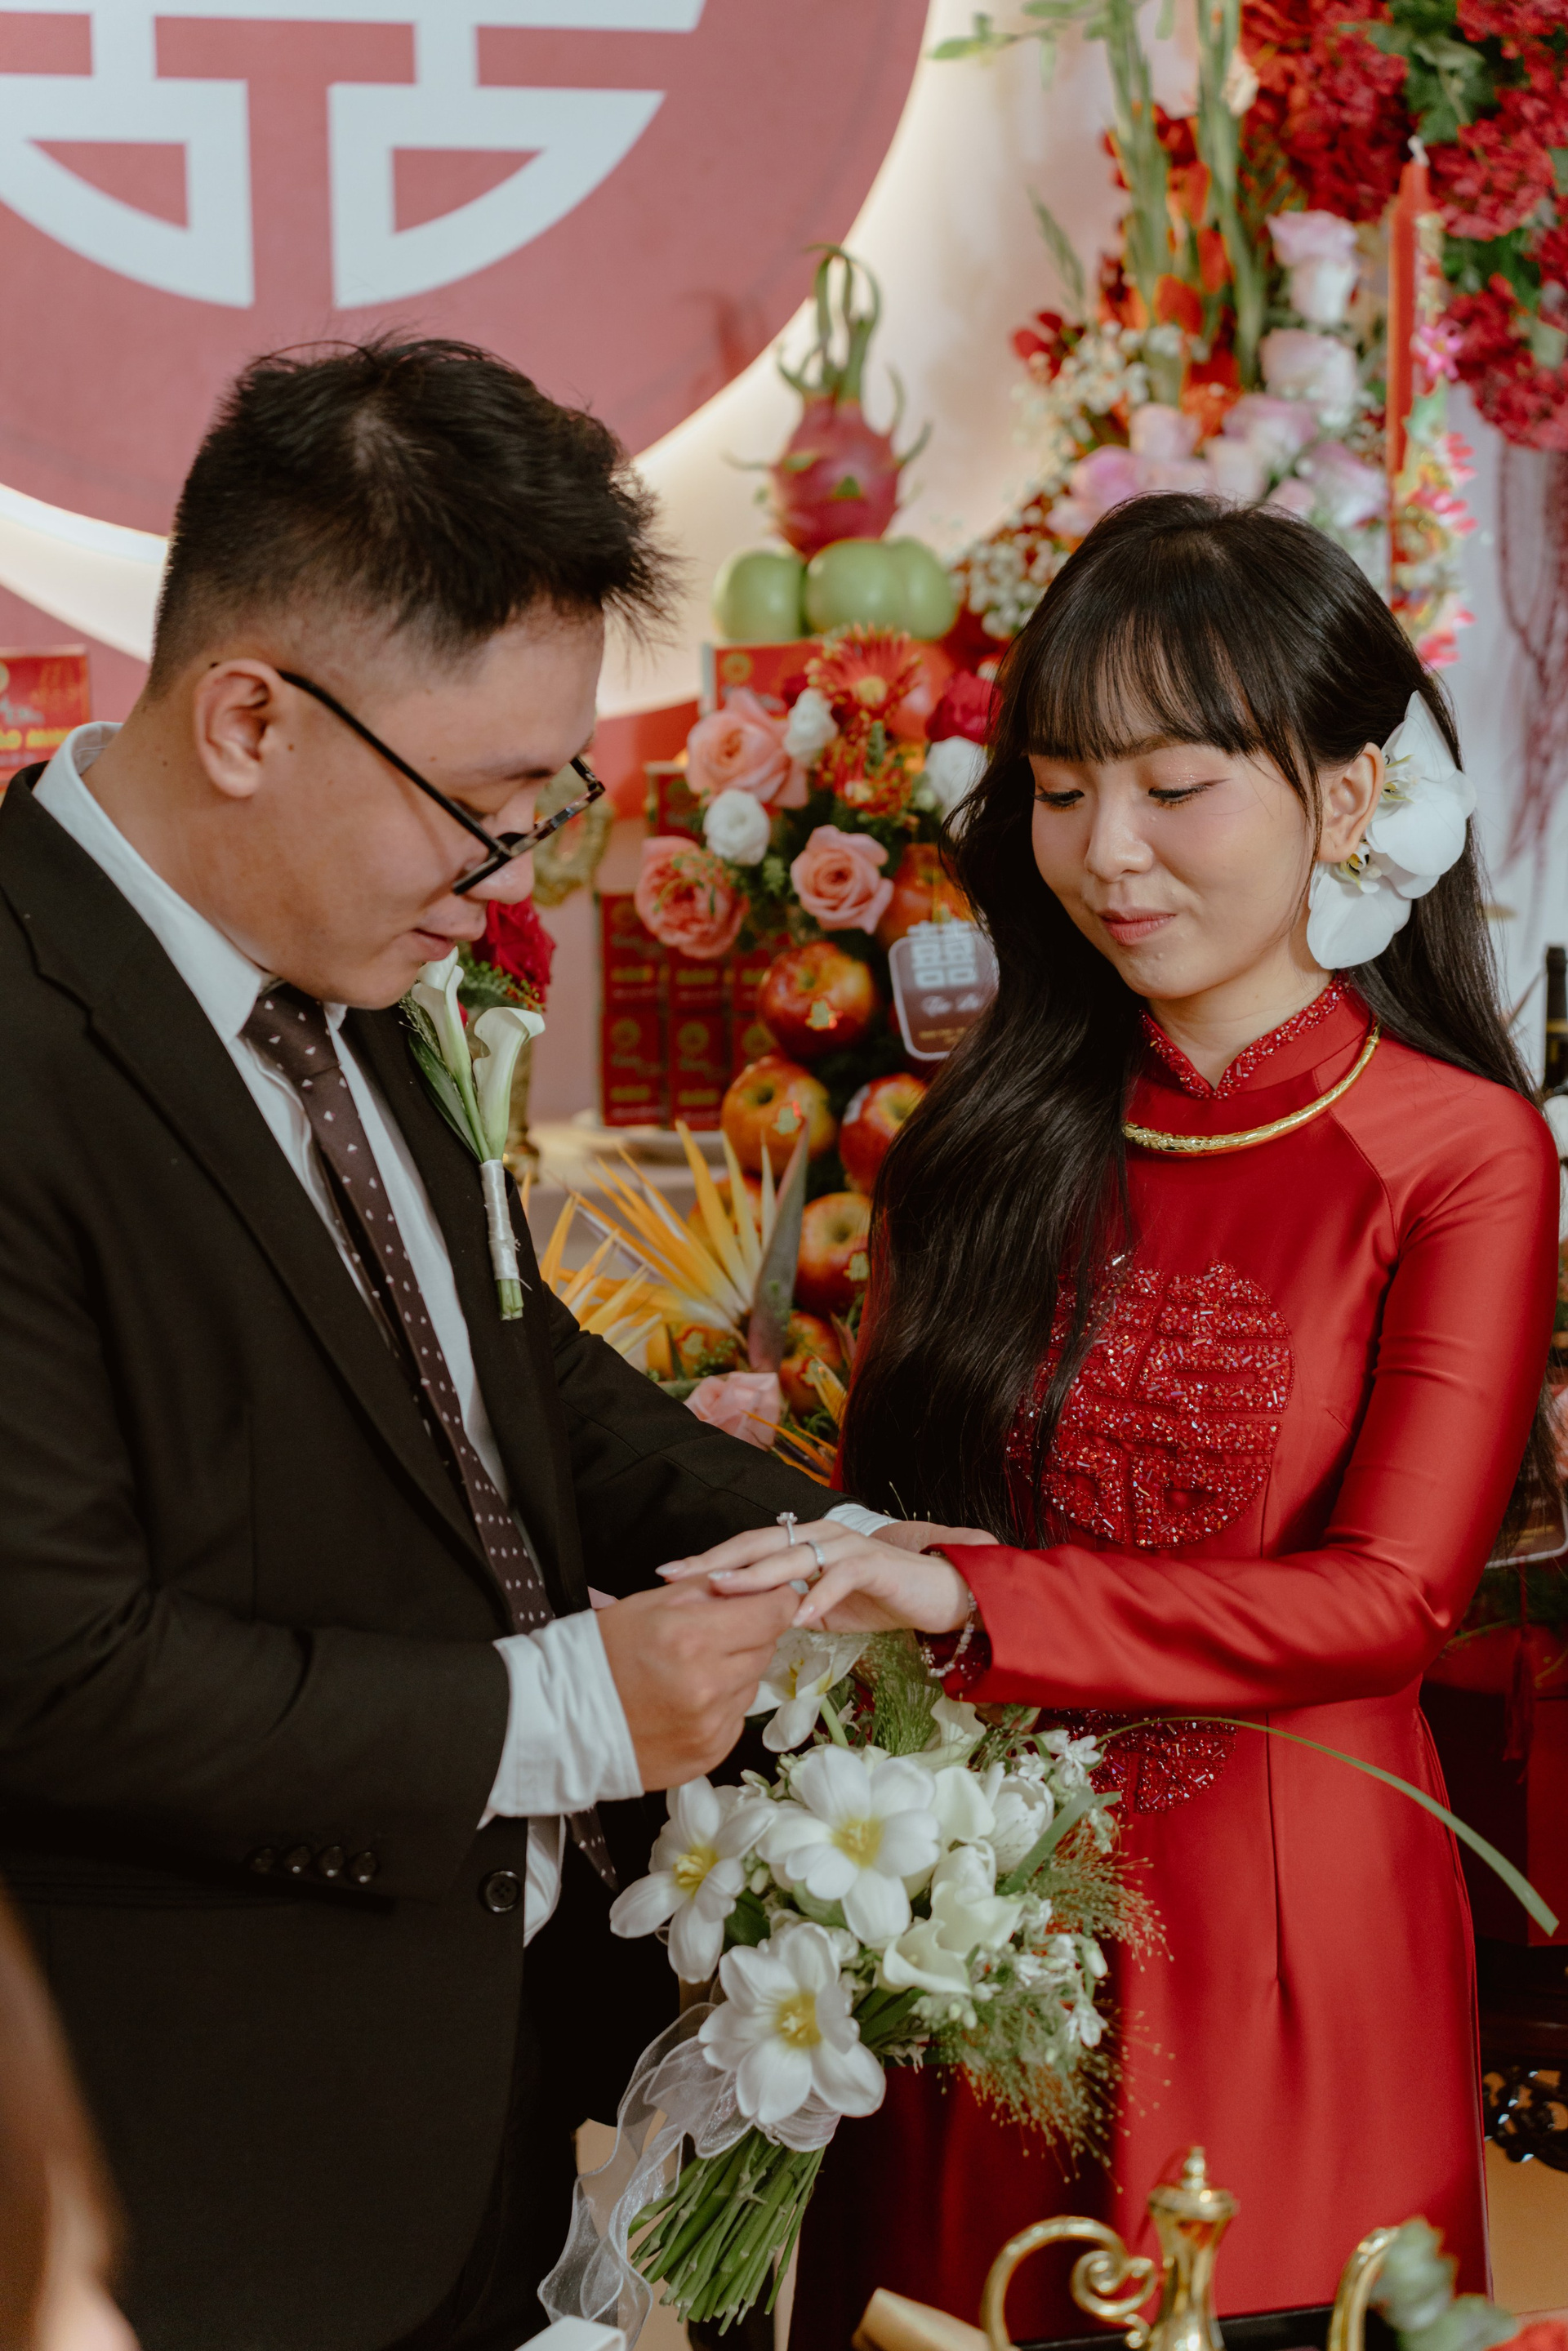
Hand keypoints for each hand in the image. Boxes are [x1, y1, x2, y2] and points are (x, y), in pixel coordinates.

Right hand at [596, 1580, 796, 1791]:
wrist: (562, 1723)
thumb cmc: (601, 1654)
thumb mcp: (650, 1603)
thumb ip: (709, 1588)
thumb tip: (756, 1581)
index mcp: (692, 1638)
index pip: (773, 1612)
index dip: (773, 1600)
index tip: (763, 1598)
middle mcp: (708, 1686)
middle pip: (766, 1647)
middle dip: (747, 1635)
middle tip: (710, 1635)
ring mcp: (710, 1726)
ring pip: (751, 1683)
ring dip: (732, 1672)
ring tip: (689, 1670)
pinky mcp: (709, 1754)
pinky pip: (736, 1718)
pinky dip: (720, 1706)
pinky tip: (685, 1700)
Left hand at [658, 1519, 974, 1636]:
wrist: (937, 1594)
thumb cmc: (877, 1600)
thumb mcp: (821, 1609)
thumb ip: (785, 1610)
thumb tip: (742, 1631)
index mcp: (802, 1544)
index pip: (747, 1547)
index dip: (710, 1559)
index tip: (670, 1576)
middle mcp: (819, 1537)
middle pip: (760, 1543)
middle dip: (718, 1560)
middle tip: (682, 1576)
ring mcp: (845, 1547)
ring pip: (794, 1557)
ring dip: (757, 1574)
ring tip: (725, 1590)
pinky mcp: (873, 1564)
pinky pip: (840, 1578)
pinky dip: (818, 1596)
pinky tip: (796, 1615)